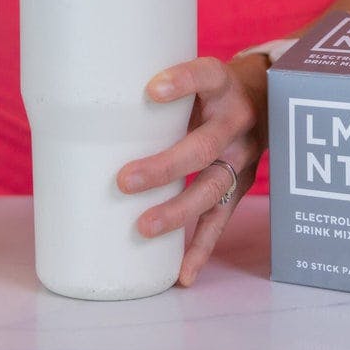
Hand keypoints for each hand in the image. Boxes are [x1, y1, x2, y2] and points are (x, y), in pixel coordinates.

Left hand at [116, 55, 268, 286]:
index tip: (151, 90)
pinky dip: (202, 247)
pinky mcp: (240, 184)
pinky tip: (183, 273)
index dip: (182, 82)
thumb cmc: (208, 88)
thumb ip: (157, 90)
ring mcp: (242, 156)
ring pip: (213, 186)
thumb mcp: (194, 77)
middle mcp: (236, 121)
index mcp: (222, 85)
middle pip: (204, 146)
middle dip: (165, 166)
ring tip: (144, 227)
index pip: (206, 76)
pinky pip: (221, 218)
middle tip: (124, 181)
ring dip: (179, 211)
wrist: (265, 98)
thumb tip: (84, 111)